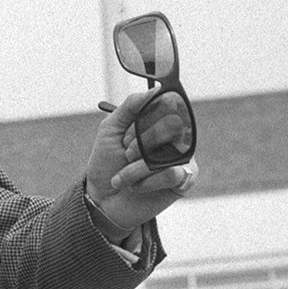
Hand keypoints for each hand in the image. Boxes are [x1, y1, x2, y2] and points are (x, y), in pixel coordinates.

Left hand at [86, 88, 197, 239]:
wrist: (102, 199)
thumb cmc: (108, 163)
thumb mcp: (111, 129)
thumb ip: (131, 106)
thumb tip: (158, 89)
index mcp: (160, 119)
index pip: (168, 104)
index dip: (143, 120)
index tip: (125, 137)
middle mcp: (177, 134)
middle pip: (171, 126)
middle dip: (138, 144)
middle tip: (125, 155)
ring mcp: (184, 156)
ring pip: (170, 152)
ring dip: (136, 167)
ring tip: (125, 176)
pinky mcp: (185, 179)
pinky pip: (172, 173)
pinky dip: (146, 182)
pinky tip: (137, 188)